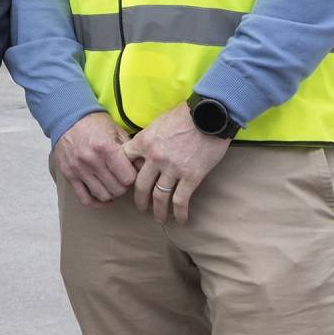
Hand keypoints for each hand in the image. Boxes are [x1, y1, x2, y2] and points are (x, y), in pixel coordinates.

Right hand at [52, 112, 137, 206]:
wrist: (67, 118)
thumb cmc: (95, 123)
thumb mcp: (117, 131)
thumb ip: (131, 150)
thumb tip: (145, 168)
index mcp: (105, 147)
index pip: (128, 177)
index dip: (133, 177)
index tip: (131, 172)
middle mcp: (91, 160)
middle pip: (117, 189)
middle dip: (124, 186)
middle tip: (123, 178)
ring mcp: (78, 169)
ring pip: (103, 195)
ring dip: (112, 193)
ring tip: (113, 184)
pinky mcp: (68, 175)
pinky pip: (84, 199)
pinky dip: (97, 203)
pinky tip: (105, 199)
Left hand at [123, 104, 230, 224]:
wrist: (209, 115)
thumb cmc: (185, 115)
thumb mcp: (158, 122)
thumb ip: (148, 138)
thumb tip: (143, 150)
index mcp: (143, 142)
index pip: (124, 162)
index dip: (124, 175)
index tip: (126, 184)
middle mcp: (154, 158)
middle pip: (140, 185)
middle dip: (139, 200)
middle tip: (140, 208)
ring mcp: (172, 169)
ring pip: (159, 197)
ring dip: (158, 211)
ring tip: (158, 218)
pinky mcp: (191, 177)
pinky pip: (181, 200)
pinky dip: (180, 213)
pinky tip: (181, 220)